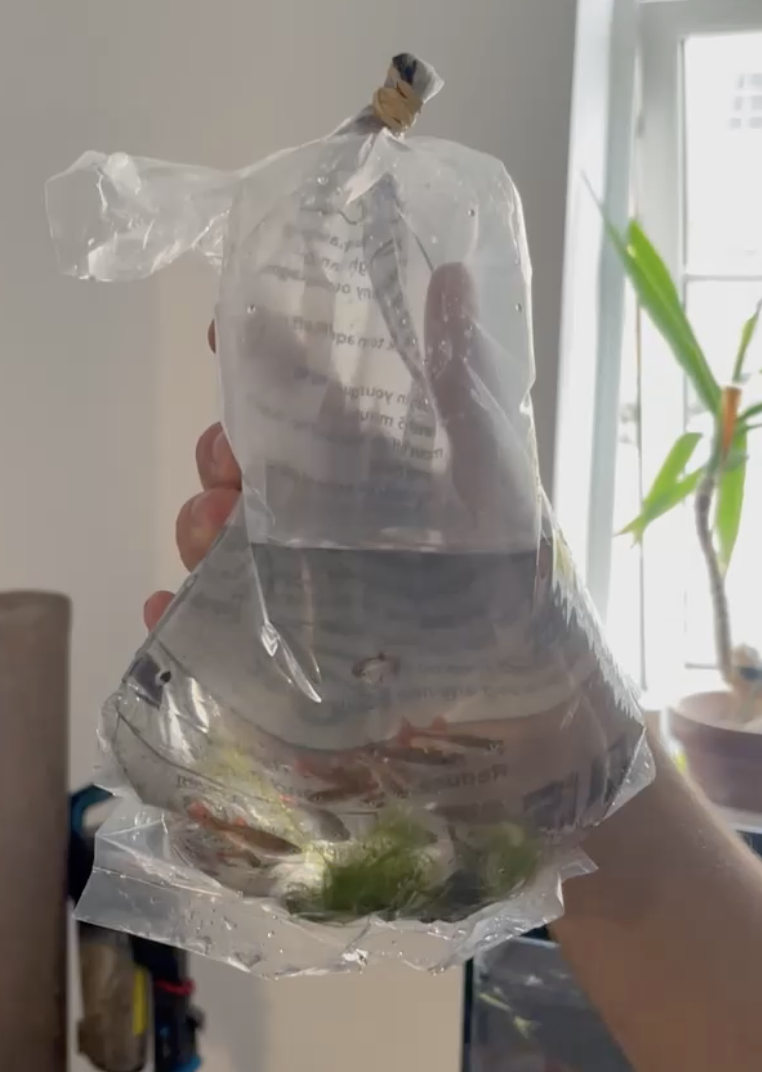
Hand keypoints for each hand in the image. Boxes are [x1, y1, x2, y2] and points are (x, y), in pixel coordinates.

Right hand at [144, 265, 536, 629]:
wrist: (508, 656)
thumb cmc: (503, 551)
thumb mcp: (489, 456)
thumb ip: (463, 374)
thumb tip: (454, 272)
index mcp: (356, 456)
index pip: (291, 393)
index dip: (253, 358)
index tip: (227, 331)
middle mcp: (314, 505)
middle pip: (237, 463)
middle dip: (218, 452)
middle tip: (230, 462)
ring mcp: (291, 567)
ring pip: (212, 531)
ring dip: (196, 521)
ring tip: (218, 532)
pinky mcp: (279, 630)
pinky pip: (210, 618)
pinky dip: (178, 610)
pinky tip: (168, 604)